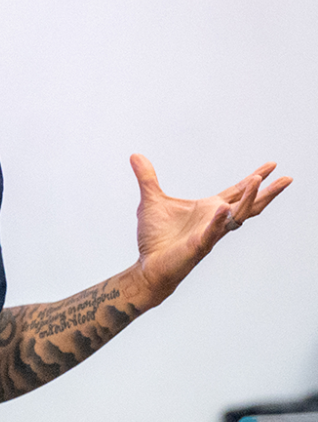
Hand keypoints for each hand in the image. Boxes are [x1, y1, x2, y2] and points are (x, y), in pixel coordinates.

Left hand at [129, 155, 291, 306]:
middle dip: (267, 191)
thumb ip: (147, 178)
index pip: (236, 191)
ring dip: (247, 199)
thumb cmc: (155, 238)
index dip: (254, 179)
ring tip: (257, 182)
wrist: (148, 266)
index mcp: (208, 208)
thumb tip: (135, 155)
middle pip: (247, 204)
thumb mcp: (150, 200)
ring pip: (236, 217)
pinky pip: (211, 232)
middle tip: (286, 178)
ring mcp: (209, 233)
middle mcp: (214, 220)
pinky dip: (217, 221)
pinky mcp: (198, 246)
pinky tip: (223, 209)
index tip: (272, 166)